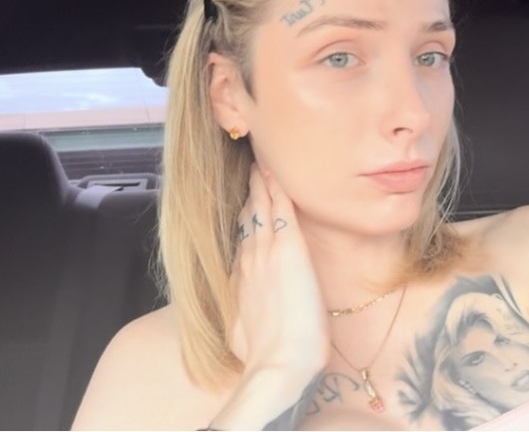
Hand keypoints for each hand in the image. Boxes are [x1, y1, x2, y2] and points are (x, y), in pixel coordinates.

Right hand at [229, 164, 328, 380]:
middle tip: (249, 172)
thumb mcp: (243, 334)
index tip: (244, 206)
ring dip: (261, 184)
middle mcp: (249, 260)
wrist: (279, 363)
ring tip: (259, 164)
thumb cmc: (267, 357)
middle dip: (249, 195)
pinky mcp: (288, 248)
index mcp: (240, 279)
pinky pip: (281, 208)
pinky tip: (274, 171)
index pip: (241, 241)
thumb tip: (245, 322)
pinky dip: (277, 188)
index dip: (243, 221)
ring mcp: (267, 251)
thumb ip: (245, 318)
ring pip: (262, 207)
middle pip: (247, 218)